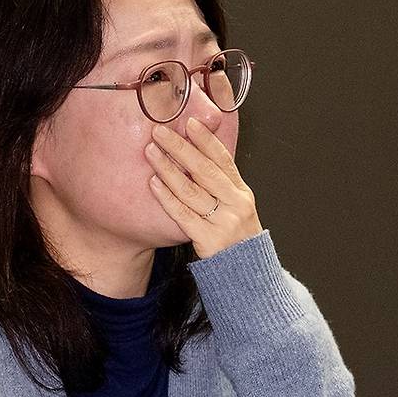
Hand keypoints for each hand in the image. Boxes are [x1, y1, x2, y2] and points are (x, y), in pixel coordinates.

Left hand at [144, 117, 262, 258]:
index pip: (223, 159)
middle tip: (160, 131)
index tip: (189, 122)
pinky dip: (166, 197)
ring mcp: (223, 222)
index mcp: (241, 192)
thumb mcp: (236, 208)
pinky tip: (153, 183)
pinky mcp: (209, 240)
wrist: (246, 273)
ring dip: (168, 168)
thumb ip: (220, 185)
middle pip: (205, 170)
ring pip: (191, 190)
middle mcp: (236, 204)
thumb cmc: (234, 238)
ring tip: (151, 152)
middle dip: (180, 148)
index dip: (206, 139)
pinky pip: (183, 214)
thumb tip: (195, 156)